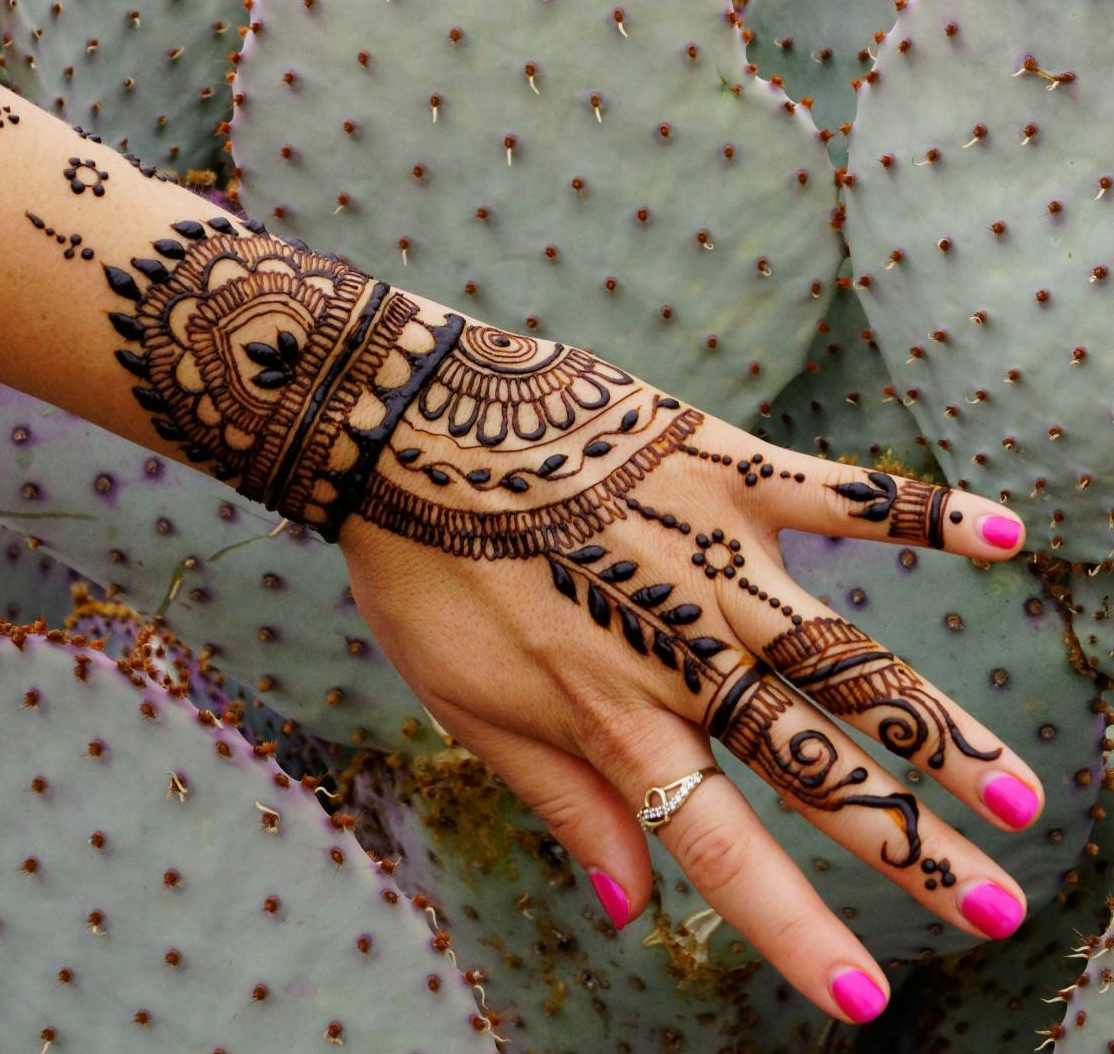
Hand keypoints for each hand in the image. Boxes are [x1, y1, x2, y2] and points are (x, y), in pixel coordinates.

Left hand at [339, 314, 1040, 1024]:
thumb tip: (628, 906)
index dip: (797, 931)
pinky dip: (927, 515)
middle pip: (816, 767)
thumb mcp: (464, 706)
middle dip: (909, 847)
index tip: (867, 997)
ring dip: (944, 733)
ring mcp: (717, 558)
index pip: (725, 851)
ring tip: (1026, 796)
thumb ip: (559, 800)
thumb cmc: (422, 572)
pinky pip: (844, 495)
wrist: (403, 431)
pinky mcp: (725, 469)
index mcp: (617, 719)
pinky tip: (1010, 539)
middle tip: (997, 906)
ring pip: (852, 660)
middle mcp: (686, 652)